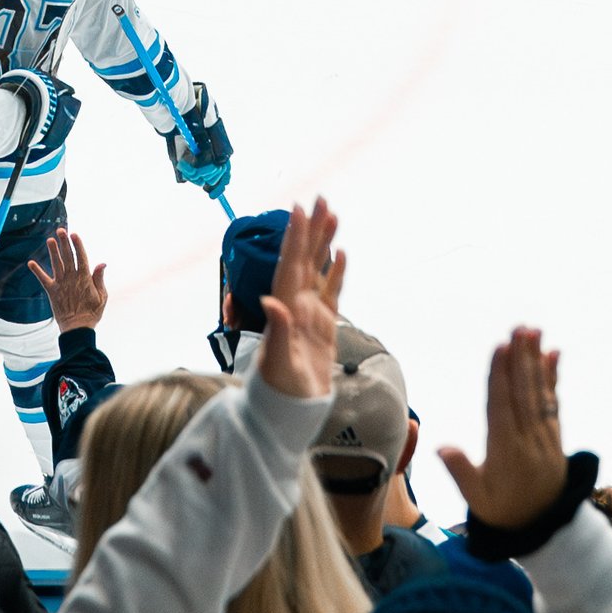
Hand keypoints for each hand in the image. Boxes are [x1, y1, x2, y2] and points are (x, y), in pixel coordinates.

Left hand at [32, 222, 107, 333]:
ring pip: (56, 264)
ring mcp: (61, 284)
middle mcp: (72, 278)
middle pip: (68, 257)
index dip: (78, 245)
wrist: (77, 328)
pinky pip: (43, 279)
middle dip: (64, 243)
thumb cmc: (91, 313)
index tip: (74, 234)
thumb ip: (99, 279)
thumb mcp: (102, 296)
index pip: (81, 257)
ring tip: (49, 240)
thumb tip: (101, 263)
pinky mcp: (52, 292)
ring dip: (53, 251)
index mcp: (85, 278)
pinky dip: (37, 271)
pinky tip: (30, 263)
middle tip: (61, 230)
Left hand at [251, 198, 343, 404]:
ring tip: (333, 215)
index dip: (294, 238)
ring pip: (317, 271)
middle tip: (321, 198)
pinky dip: (334, 273)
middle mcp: (294, 306)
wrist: (288, 413)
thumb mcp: (278, 362)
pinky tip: (340, 254)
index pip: (290, 265)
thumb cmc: (279, 390)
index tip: (299, 209)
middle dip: (311, 229)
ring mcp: (308, 315)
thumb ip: (276, 331)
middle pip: (304, 260)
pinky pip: (330, 293)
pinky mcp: (322, 327)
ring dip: (323, 243)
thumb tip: (271, 300)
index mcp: (284, 309)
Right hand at [439, 325, 574, 533]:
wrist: (546, 528)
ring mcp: (544, 436)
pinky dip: (552, 378)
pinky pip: (552, 403)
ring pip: (539, 393)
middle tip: (521, 328)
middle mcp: (528, 439)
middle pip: (523, 393)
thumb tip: (440, 447)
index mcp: (506, 451)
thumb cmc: (505, 513)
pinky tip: (553, 355)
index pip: (502, 406)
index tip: (501, 348)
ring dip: (536, 360)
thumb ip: (461, 473)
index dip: (501, 376)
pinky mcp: (554, 436)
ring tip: (534, 332)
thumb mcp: (478, 500)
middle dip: (521, 358)